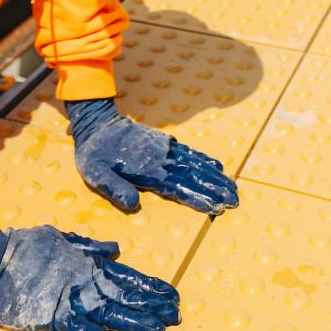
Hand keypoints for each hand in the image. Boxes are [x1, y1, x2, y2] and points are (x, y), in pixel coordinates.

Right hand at [0, 205, 179, 330]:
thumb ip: (89, 247)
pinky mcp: (51, 315)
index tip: (173, 296)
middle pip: (124, 297)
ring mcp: (69, 299)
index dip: (150, 288)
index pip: (127, 278)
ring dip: (134, 321)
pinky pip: (79, 329)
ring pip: (109, 312)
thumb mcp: (62, 238)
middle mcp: (84, 282)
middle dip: (152, 306)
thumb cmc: (24, 247)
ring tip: (158, 329)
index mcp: (87, 265)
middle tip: (176, 316)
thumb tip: (116, 250)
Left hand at [65, 98, 238, 213]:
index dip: (198, 197)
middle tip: (234, 200)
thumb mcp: (96, 174)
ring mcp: (164, 149)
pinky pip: (188, 152)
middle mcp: (160, 158)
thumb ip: (114, 188)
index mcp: (146, 170)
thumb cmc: (95, 154)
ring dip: (214, 175)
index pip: (178, 186)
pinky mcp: (163, 143)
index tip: (217, 206)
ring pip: (195, 163)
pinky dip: (204, 159)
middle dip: (215, 188)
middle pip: (193, 174)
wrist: (97, 124)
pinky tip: (216, 166)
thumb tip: (134, 205)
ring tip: (233, 187)